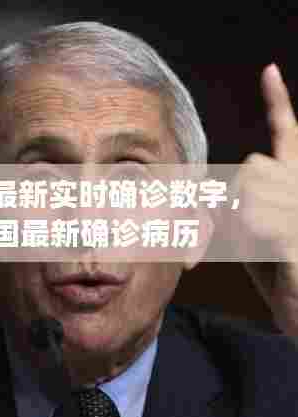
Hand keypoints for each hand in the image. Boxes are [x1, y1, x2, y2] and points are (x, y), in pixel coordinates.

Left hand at [236, 64, 297, 335]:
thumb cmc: (274, 270)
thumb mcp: (242, 233)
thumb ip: (225, 207)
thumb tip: (204, 190)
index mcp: (292, 183)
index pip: (285, 133)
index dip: (276, 103)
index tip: (268, 70)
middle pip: (248, 165)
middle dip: (234, 199)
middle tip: (248, 234)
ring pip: (247, 187)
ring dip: (238, 222)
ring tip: (262, 247)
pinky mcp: (297, 232)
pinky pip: (252, 217)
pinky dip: (246, 239)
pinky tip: (272, 254)